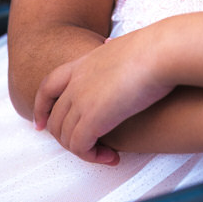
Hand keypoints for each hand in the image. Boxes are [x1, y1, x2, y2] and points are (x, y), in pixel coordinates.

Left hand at [33, 32, 172, 164]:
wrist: (160, 53)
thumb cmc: (153, 48)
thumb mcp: (123, 44)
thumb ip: (111, 49)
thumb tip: (108, 44)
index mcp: (82, 63)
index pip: (47, 87)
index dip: (41, 108)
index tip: (41, 125)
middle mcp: (76, 82)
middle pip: (55, 119)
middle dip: (67, 138)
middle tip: (90, 147)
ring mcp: (81, 100)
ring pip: (66, 137)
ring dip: (84, 151)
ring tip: (107, 154)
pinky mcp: (92, 118)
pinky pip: (80, 147)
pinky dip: (93, 157)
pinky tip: (112, 157)